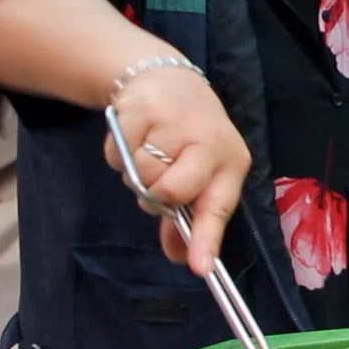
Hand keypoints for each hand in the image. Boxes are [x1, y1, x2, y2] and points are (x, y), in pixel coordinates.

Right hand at [102, 67, 251, 275]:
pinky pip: (117, 155)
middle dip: (155, 194)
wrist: (168, 80)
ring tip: (149, 148)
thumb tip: (183, 259)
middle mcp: (209, 142)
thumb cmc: (190, 136)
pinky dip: (118, 153)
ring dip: (136, 171)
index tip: (200, 268)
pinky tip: (135, 134)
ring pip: (140, 176)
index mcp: (231, 162)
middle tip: (157, 178)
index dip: (206, 239)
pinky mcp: (141, 109)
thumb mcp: (202, 173)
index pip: (218, 207)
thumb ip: (189, 217)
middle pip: (170, 193)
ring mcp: (175, 123)